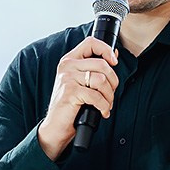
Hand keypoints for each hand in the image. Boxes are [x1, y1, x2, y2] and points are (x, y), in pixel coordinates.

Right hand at [37, 36, 119, 159]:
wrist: (55, 127)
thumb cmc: (70, 106)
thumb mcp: (81, 83)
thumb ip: (94, 68)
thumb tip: (114, 54)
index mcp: (70, 60)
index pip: (91, 43)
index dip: (107, 50)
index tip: (114, 62)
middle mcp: (67, 66)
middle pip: (102, 64)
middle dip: (113, 82)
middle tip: (110, 94)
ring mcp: (67, 78)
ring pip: (102, 80)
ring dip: (109, 96)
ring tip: (106, 105)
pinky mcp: (70, 92)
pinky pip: (97, 96)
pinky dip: (104, 106)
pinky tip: (102, 112)